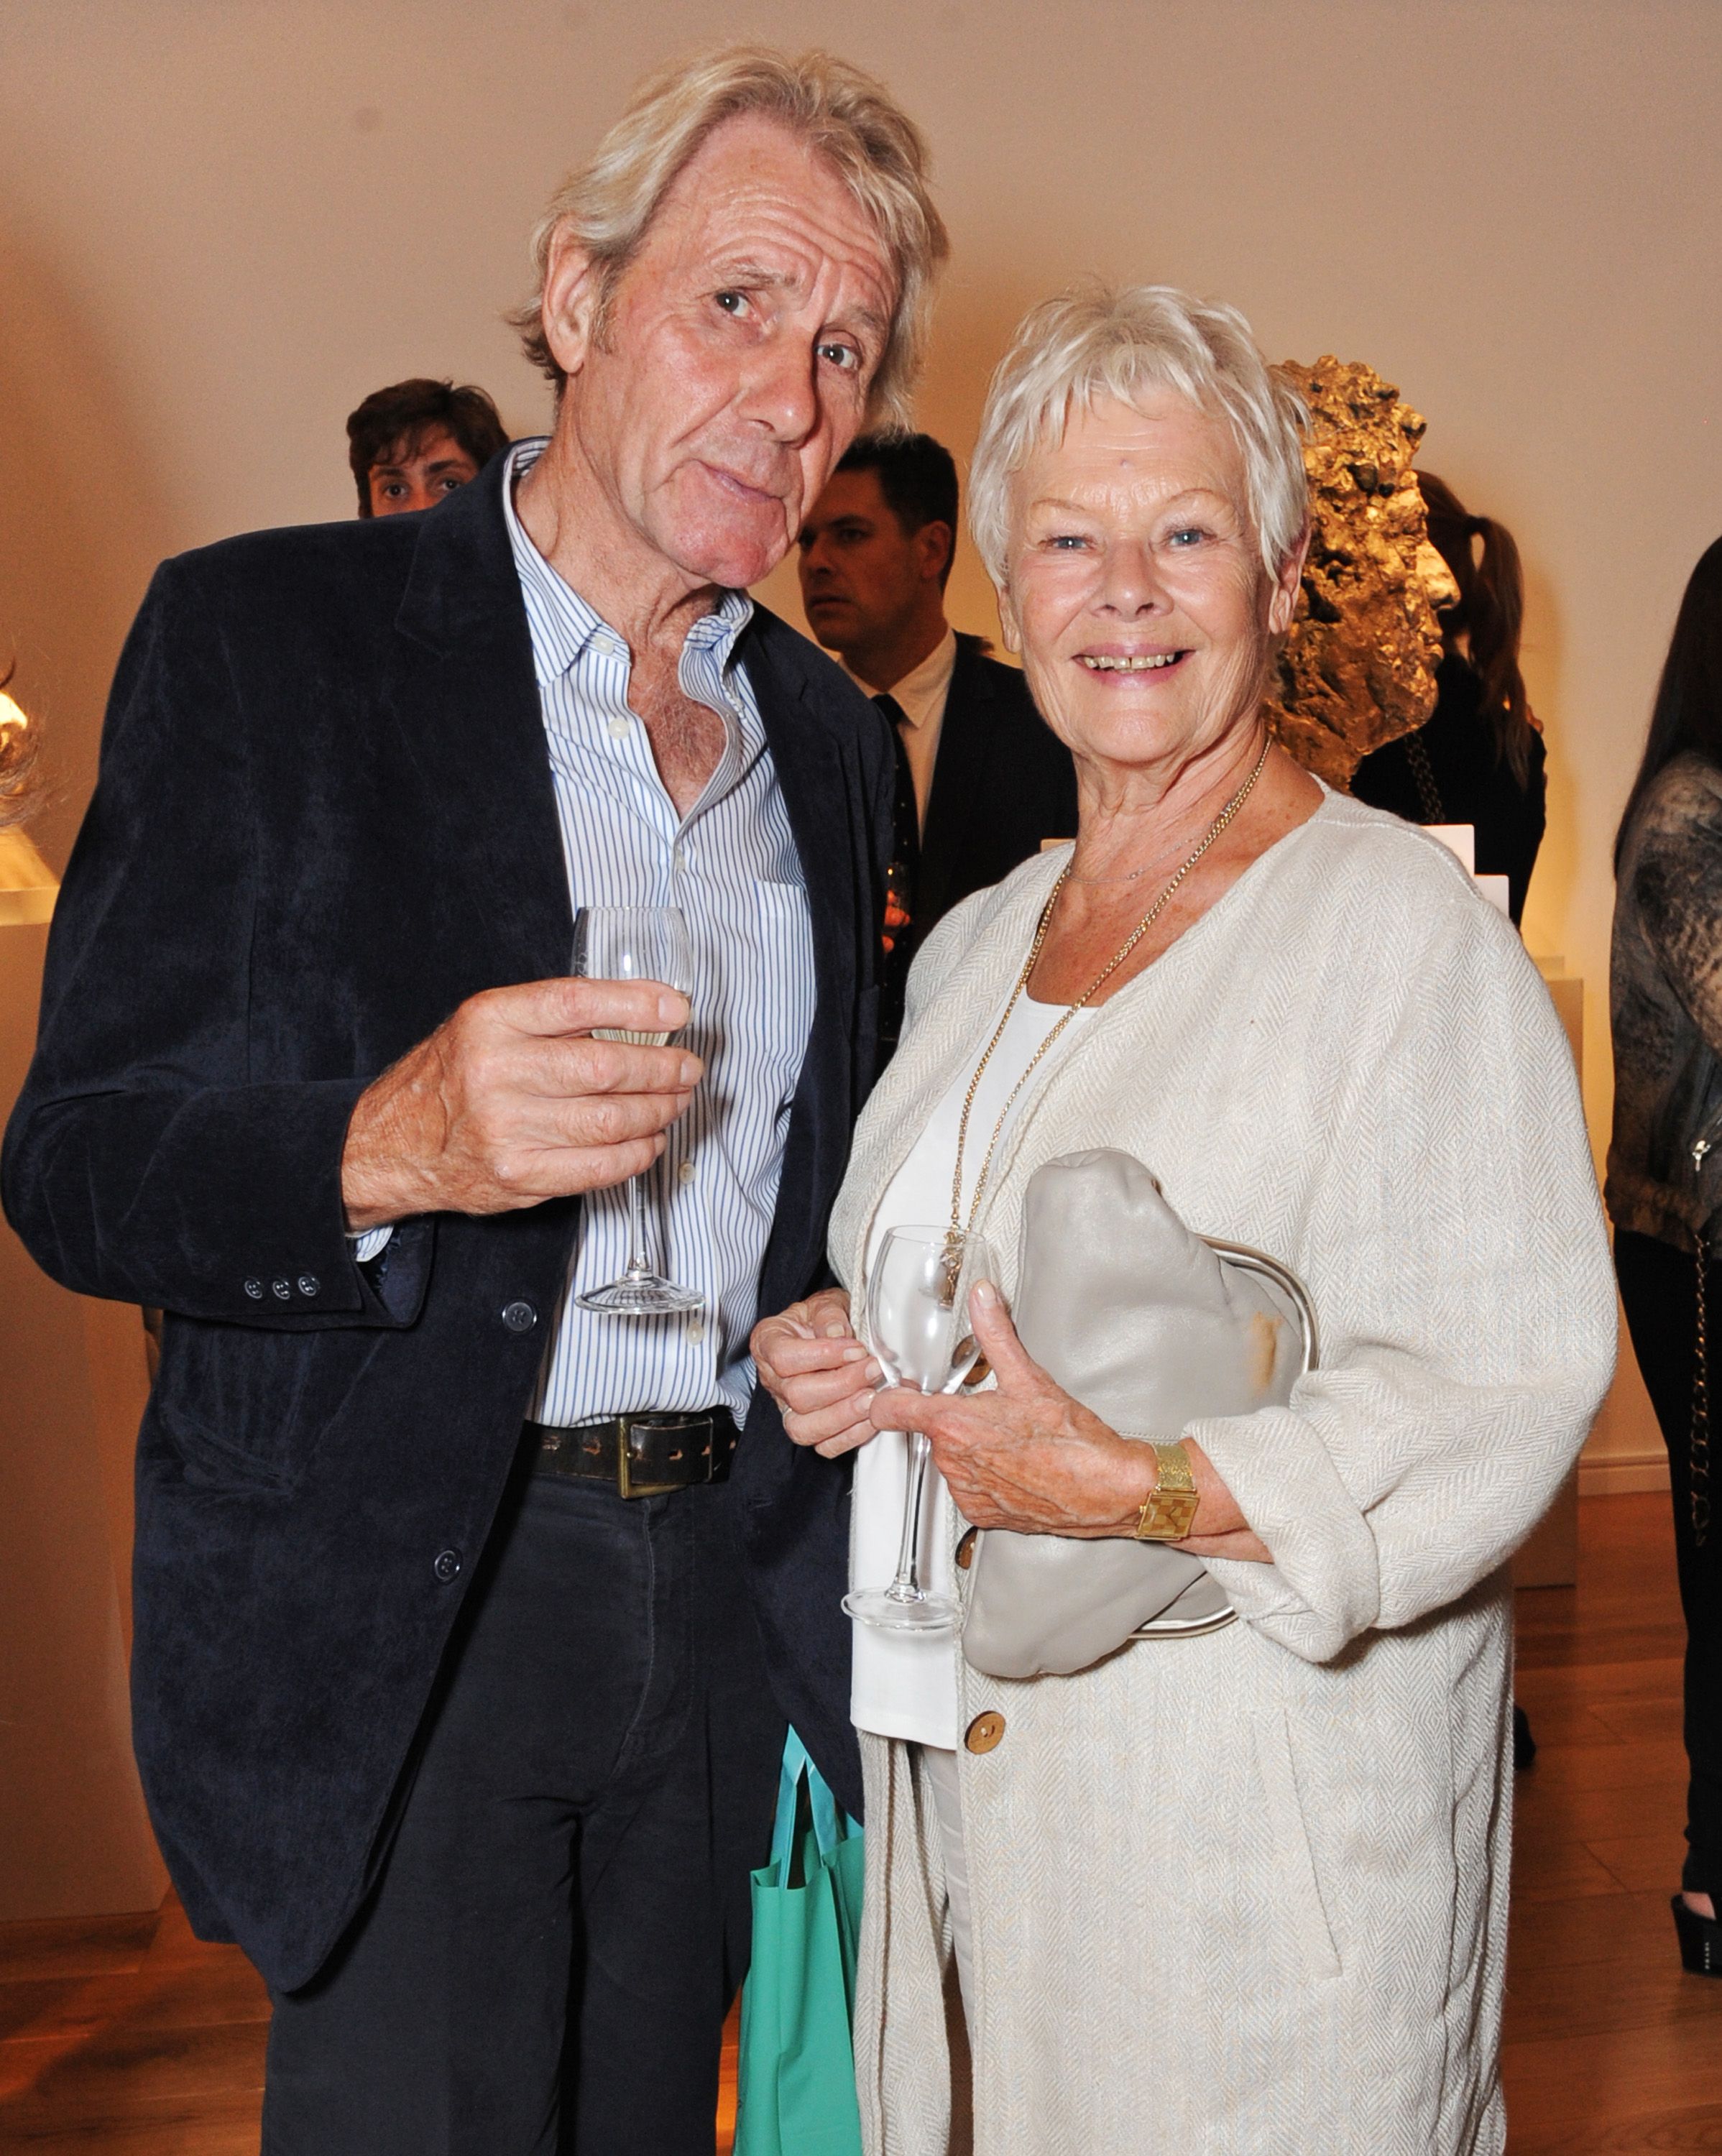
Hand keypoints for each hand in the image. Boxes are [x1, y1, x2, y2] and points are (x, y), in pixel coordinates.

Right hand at [341, 977, 700, 1227]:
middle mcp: (495, 1072)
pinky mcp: (518, 1177)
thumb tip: (644, 1015)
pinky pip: (599, 1167)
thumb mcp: (487, 1025)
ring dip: (659, 1110)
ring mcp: (506, 1129)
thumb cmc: (449, 1079)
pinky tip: (649, 1139)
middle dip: (663, 1068)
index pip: (579, 1002)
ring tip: (675, 1100)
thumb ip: (554, 1018)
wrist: (390, 1144)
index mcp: (490, 1021)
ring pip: (611, 1120)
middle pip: (605, 1067)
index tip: (676, 1011)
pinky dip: (637, 1153)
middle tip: (687, 1065)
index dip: (638, 1005)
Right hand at [752, 1288, 881, 1457]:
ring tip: (873, 1396)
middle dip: (842, 1385)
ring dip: (845, 1414)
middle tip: (874, 1369)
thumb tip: (837, 1334)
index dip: (822, 1355)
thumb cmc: (825, 1317)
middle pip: (796, 1395)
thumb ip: (830, 1314)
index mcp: (768, 1342)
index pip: (784, 1357)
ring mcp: (787, 1408)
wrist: (829, 1332)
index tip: (856, 1348)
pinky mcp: (809, 1428)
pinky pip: (823, 1446)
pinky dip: (851, 1436)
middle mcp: (772, 1380)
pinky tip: (872, 1416)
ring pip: (804, 1428)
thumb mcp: (826, 1302)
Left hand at [874, 1280, 1270, 1557]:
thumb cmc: (1071, 1440)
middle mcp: (952, 1463)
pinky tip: (1014, 1465)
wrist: (1106, 1489)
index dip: (890, 1396)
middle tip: (986, 1409)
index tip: (898, 1389)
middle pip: (928, 1432)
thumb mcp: (1029, 1376)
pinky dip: (984, 1476)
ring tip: (1007, 1439)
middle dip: (950, 1418)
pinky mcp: (981, 1515)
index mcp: (953, 1426)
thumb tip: (982, 1297)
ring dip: (968, 1448)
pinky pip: (968, 1489)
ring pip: (949, 1460)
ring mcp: (966, 1493)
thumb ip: (996, 1333)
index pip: (889, 1410)